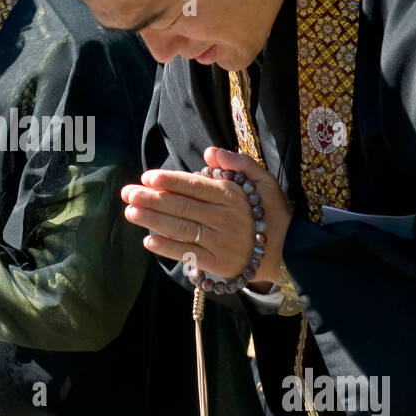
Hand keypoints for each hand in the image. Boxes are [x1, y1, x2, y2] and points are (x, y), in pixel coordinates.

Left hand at [121, 146, 290, 286]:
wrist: (287, 253)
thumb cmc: (270, 212)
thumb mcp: (264, 181)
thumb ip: (240, 163)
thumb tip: (210, 152)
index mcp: (232, 196)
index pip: (195, 186)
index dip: (170, 181)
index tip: (148, 177)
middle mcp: (225, 218)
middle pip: (182, 207)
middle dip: (152, 199)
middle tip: (128, 193)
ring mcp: (221, 242)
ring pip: (181, 229)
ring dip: (153, 220)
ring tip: (131, 212)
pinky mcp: (219, 263)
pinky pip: (189, 253)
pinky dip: (168, 247)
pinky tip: (149, 240)